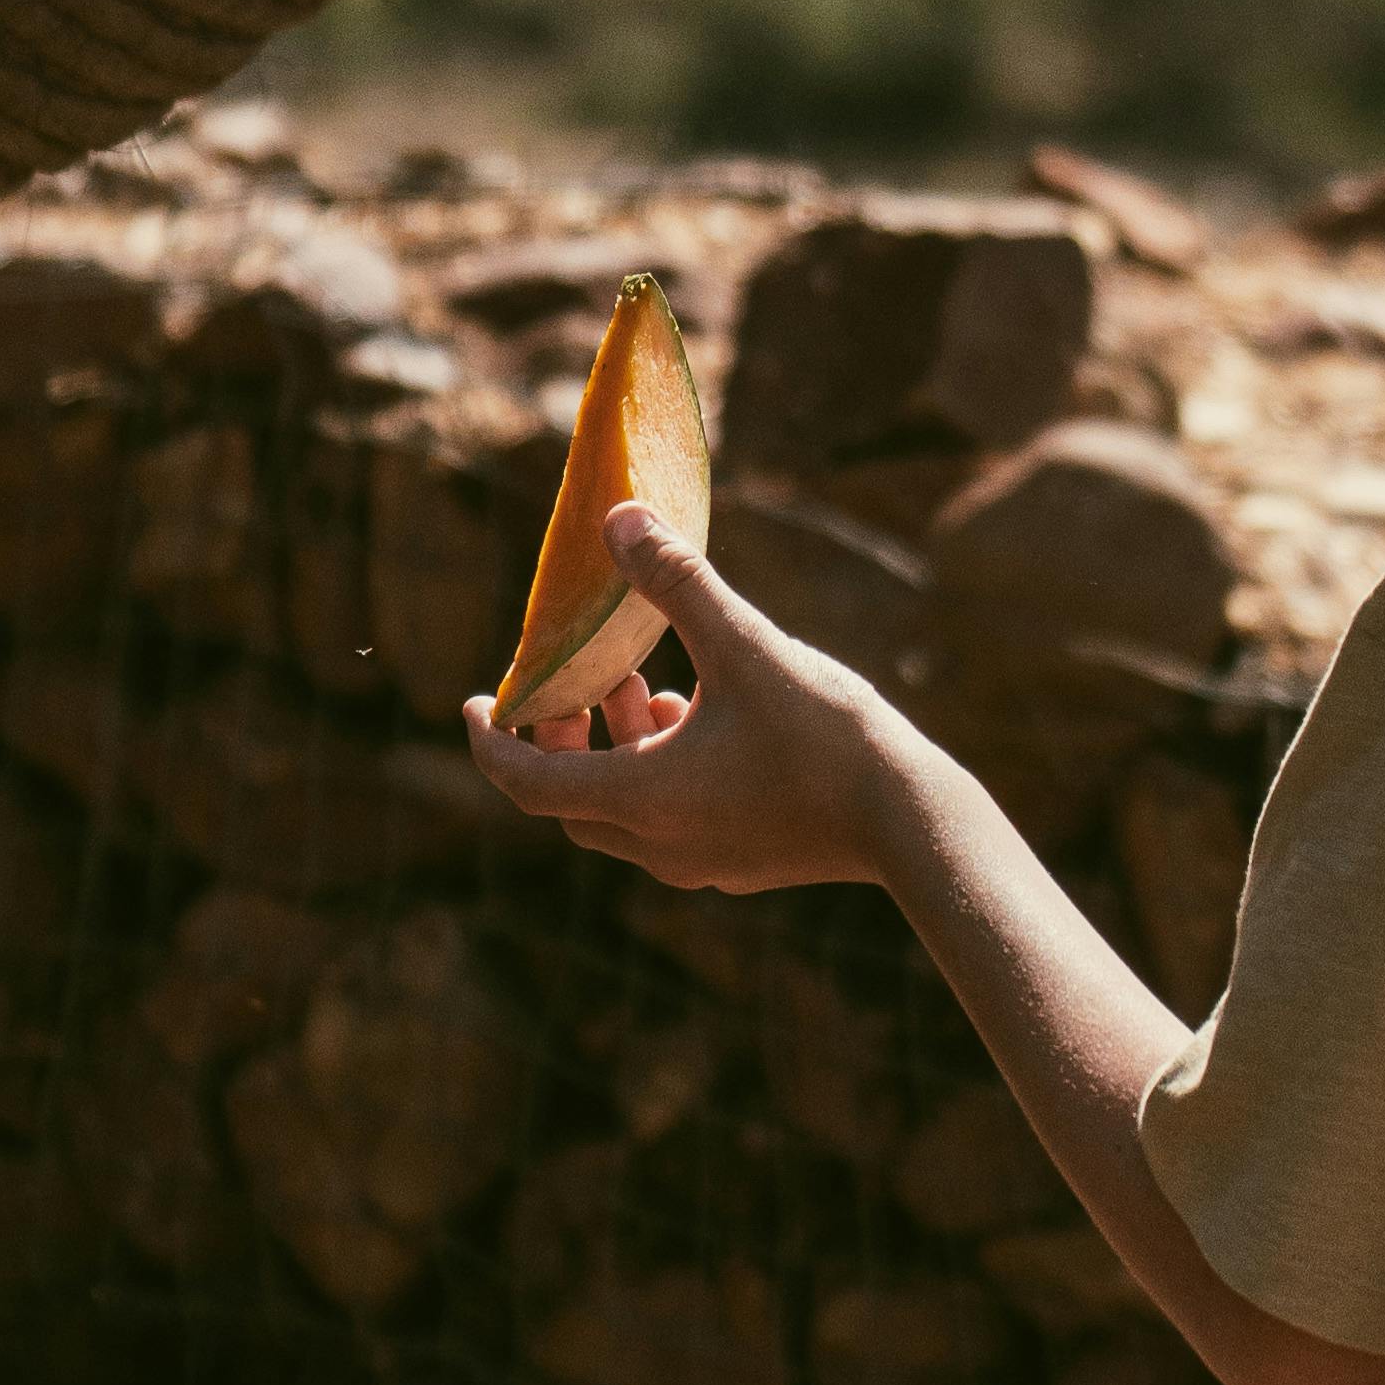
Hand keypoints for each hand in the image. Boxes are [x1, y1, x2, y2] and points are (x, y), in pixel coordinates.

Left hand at [459, 504, 912, 896]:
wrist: (911, 822)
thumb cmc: (824, 735)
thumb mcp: (744, 644)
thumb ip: (676, 583)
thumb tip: (618, 521)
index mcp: (642, 799)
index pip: (526, 782)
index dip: (490, 740)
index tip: (472, 702)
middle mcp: (658, 846)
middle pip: (569, 799)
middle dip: (556, 736)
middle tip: (564, 682)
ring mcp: (700, 864)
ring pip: (622, 810)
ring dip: (615, 747)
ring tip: (641, 681)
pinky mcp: (740, 863)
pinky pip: (668, 822)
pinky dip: (658, 770)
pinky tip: (700, 717)